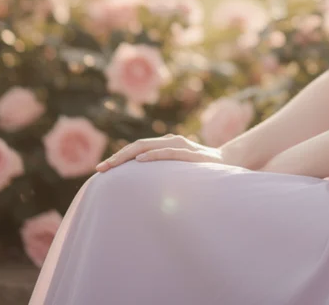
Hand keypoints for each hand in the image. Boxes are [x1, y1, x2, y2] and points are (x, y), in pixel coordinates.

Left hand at [94, 134, 226, 171]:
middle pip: (137, 146)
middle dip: (117, 158)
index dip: (118, 158)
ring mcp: (180, 145)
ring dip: (128, 155)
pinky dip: (153, 155)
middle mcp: (170, 141)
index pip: (136, 149)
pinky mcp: (190, 153)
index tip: (100, 171)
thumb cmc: (200, 169)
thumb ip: (161, 173)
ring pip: (148, 146)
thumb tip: (139, 187)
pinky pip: (169, 152)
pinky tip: (140, 161)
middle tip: (100, 170)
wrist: (229, 162)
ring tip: (112, 164)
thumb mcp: (177, 170)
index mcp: (165, 145)